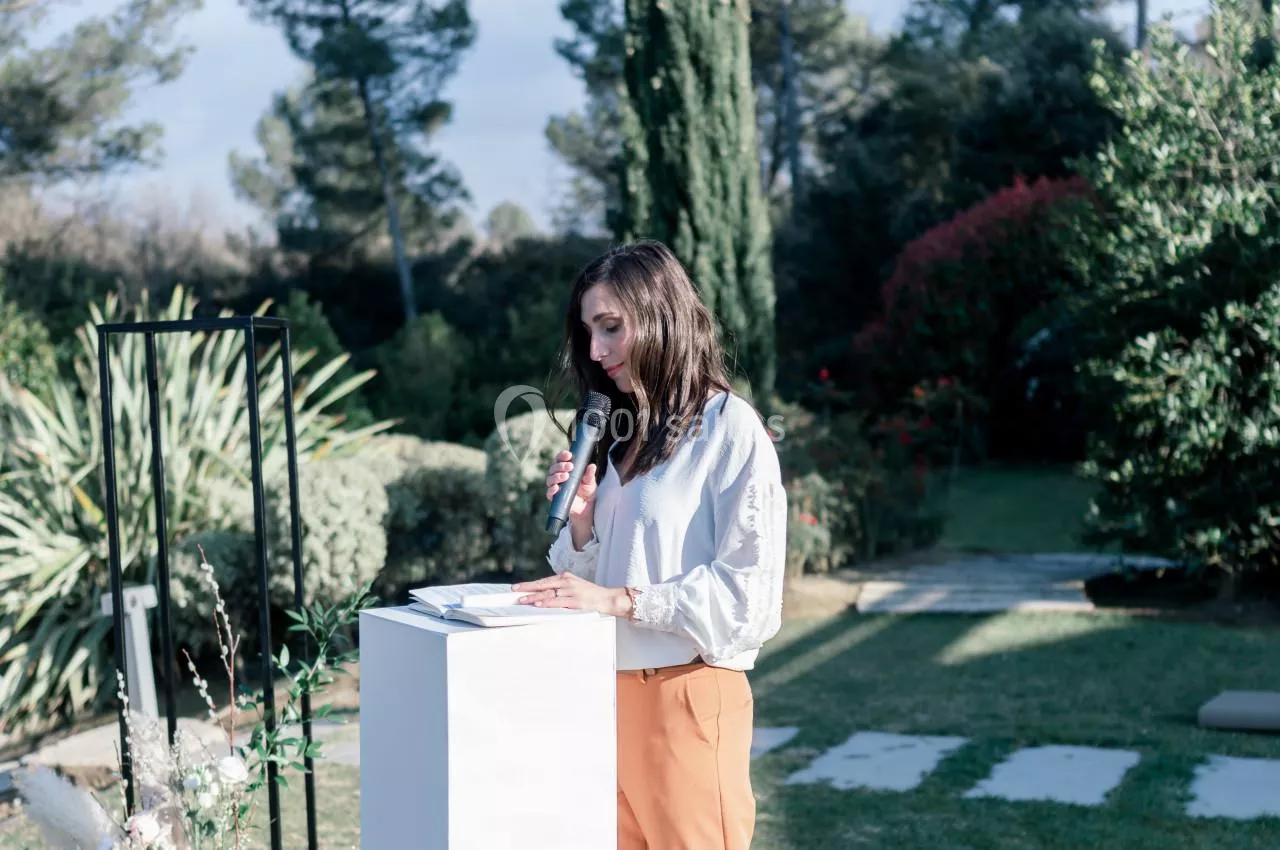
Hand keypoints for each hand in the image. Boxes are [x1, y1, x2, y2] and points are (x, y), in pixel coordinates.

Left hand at [513, 573, 631, 617]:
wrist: (607, 598)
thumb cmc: (590, 594)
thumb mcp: (574, 586)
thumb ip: (560, 587)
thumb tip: (544, 593)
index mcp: (565, 577)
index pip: (544, 580)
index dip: (530, 584)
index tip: (517, 587)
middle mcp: (567, 582)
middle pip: (543, 585)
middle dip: (527, 588)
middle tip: (514, 591)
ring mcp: (572, 591)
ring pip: (548, 594)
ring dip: (534, 597)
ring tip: (522, 600)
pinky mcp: (576, 602)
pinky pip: (558, 602)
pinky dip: (547, 603)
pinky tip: (538, 604)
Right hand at [545, 450, 596, 527]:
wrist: (586, 508)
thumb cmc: (587, 491)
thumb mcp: (590, 482)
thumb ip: (589, 474)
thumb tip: (592, 466)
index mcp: (566, 469)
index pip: (560, 459)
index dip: (562, 456)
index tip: (569, 455)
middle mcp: (558, 476)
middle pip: (554, 468)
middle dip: (560, 466)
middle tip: (570, 466)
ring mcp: (556, 487)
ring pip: (550, 479)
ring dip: (556, 476)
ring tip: (566, 476)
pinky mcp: (555, 497)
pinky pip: (549, 493)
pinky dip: (551, 490)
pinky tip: (556, 488)